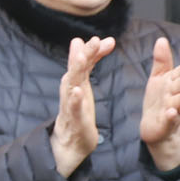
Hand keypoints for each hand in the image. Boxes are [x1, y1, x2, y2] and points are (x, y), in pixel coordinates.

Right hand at [52, 36, 114, 178]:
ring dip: (76, 70)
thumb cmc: (77, 109)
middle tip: (94, 41)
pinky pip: (72, 108)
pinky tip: (77, 91)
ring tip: (83, 58)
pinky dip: (73, 99)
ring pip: (72, 83)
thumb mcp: (82, 83)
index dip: (95, 50)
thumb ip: (85, 63)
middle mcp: (70, 88)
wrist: (70, 140)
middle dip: (85, 53)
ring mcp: (70, 103)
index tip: (109, 41)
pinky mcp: (73, 118)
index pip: (85, 61)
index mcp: (75, 80)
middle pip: (77, 67)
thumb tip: (78, 40)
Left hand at [140, 35, 179, 172]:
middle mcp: (175, 95)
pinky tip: (171, 112)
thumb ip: (162, 61)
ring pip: (179, 102)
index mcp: (173, 83)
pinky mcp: (166, 124)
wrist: (157, 127)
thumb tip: (162, 39)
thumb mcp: (159, 78)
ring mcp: (172, 110)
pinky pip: (169, 120)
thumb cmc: (160, 99)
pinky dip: (170, 116)